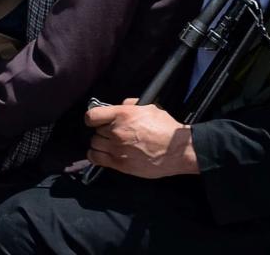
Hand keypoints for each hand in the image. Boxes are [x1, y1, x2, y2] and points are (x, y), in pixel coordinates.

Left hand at [84, 98, 198, 178]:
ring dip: (100, 143)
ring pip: (95, 144)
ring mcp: (117, 148)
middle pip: (96, 131)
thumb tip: (119, 105)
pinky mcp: (119, 163)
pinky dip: (95, 155)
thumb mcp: (149, 108)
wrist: (177, 150)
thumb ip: (130, 105)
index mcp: (123, 114)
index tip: (96, 120)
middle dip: (103, 131)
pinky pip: (97, 158)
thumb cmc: (166, 129)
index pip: (92, 115)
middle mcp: (116, 131)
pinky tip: (101, 154)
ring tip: (110, 144)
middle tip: (112, 133)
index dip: (92, 118)